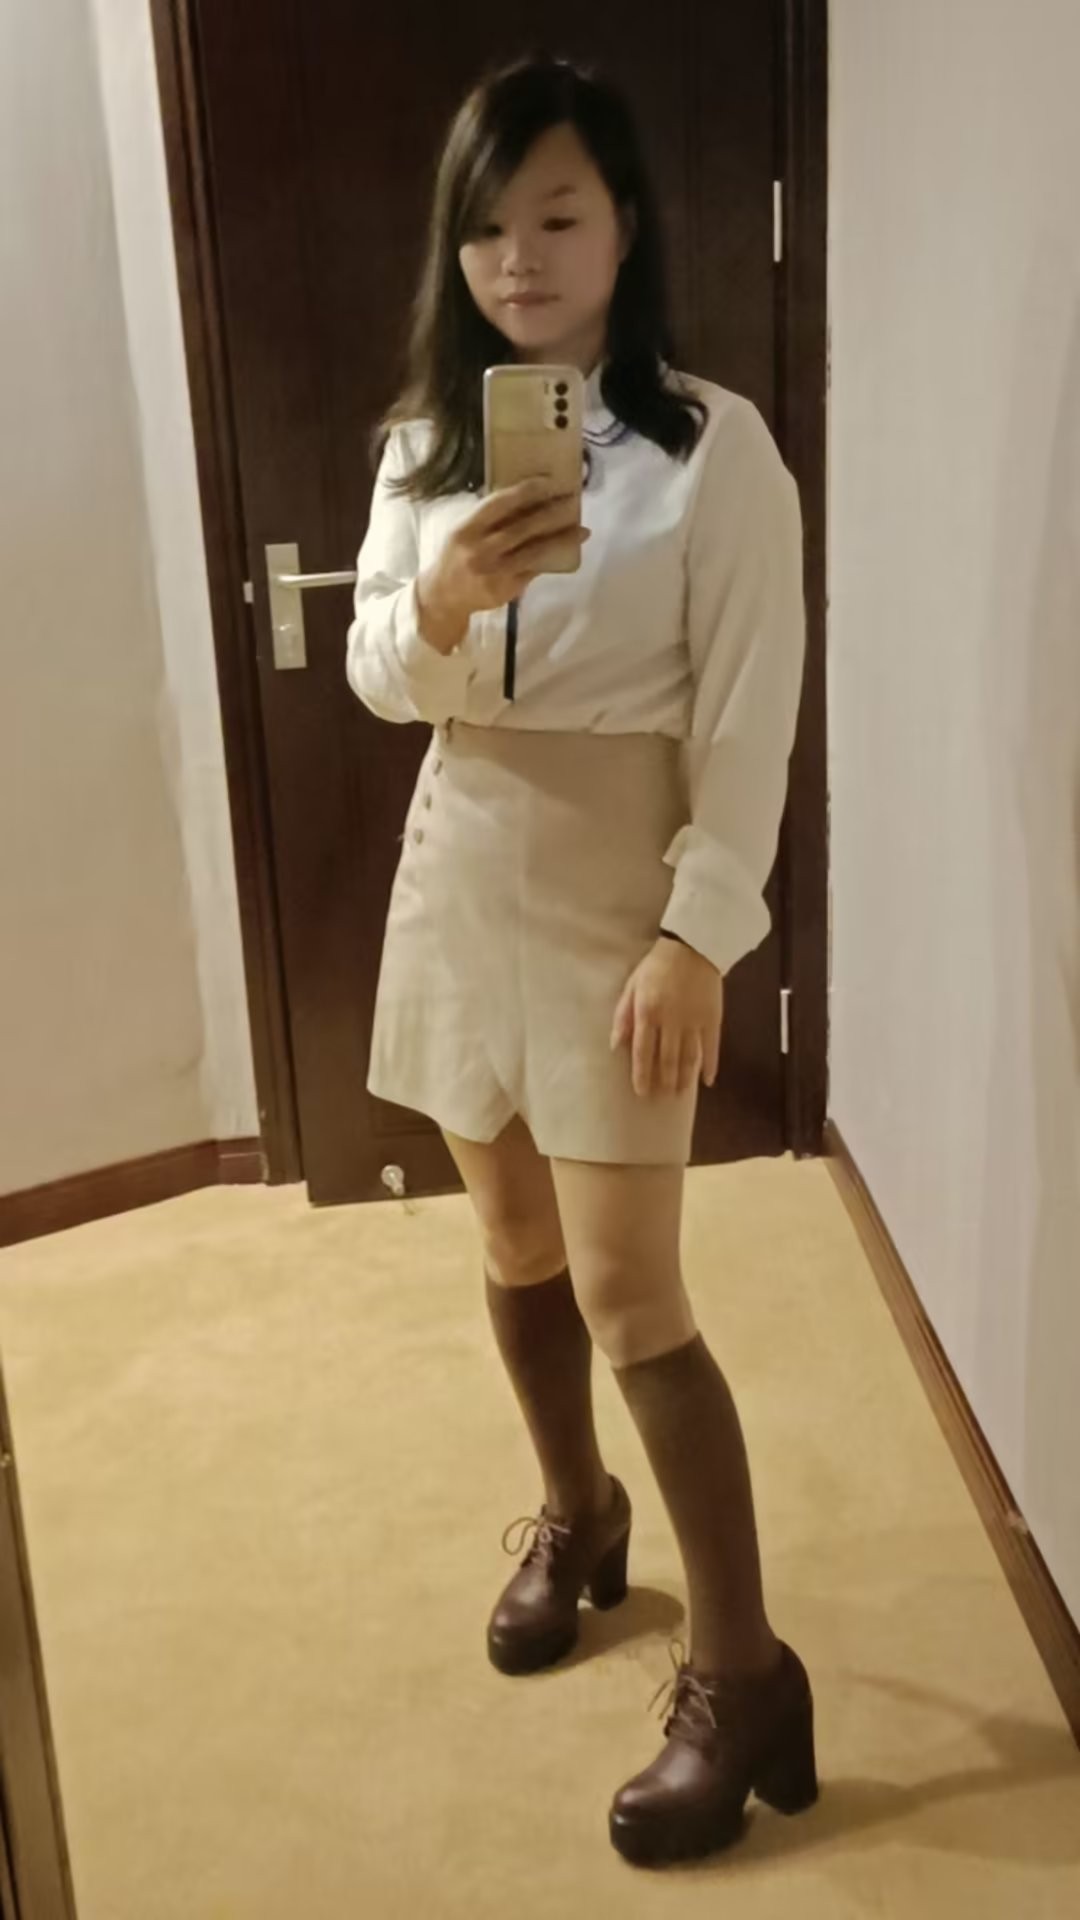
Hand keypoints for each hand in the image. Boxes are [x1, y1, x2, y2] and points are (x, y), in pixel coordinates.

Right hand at [416, 478, 589, 652]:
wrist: (444, 597)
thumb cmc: (457, 556)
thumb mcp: (463, 531)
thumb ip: (488, 517)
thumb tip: (525, 496)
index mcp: (466, 529)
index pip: (499, 504)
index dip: (525, 491)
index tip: (548, 481)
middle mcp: (480, 550)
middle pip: (522, 527)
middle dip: (551, 512)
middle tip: (572, 500)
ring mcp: (495, 571)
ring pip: (534, 550)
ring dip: (561, 538)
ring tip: (582, 529)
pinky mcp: (506, 588)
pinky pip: (534, 569)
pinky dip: (551, 558)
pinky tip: (567, 549)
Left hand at [610, 938, 723, 1098]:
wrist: (692, 946)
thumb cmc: (657, 965)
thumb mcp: (632, 985)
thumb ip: (623, 1015)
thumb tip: (615, 1045)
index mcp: (648, 1012)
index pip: (643, 1052)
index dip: (641, 1075)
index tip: (641, 1092)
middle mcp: (670, 1021)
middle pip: (667, 1059)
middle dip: (664, 1082)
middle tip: (662, 1098)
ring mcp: (694, 1021)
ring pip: (688, 1057)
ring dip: (684, 1079)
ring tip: (680, 1094)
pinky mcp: (712, 1018)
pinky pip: (711, 1047)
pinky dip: (709, 1065)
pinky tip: (707, 1081)